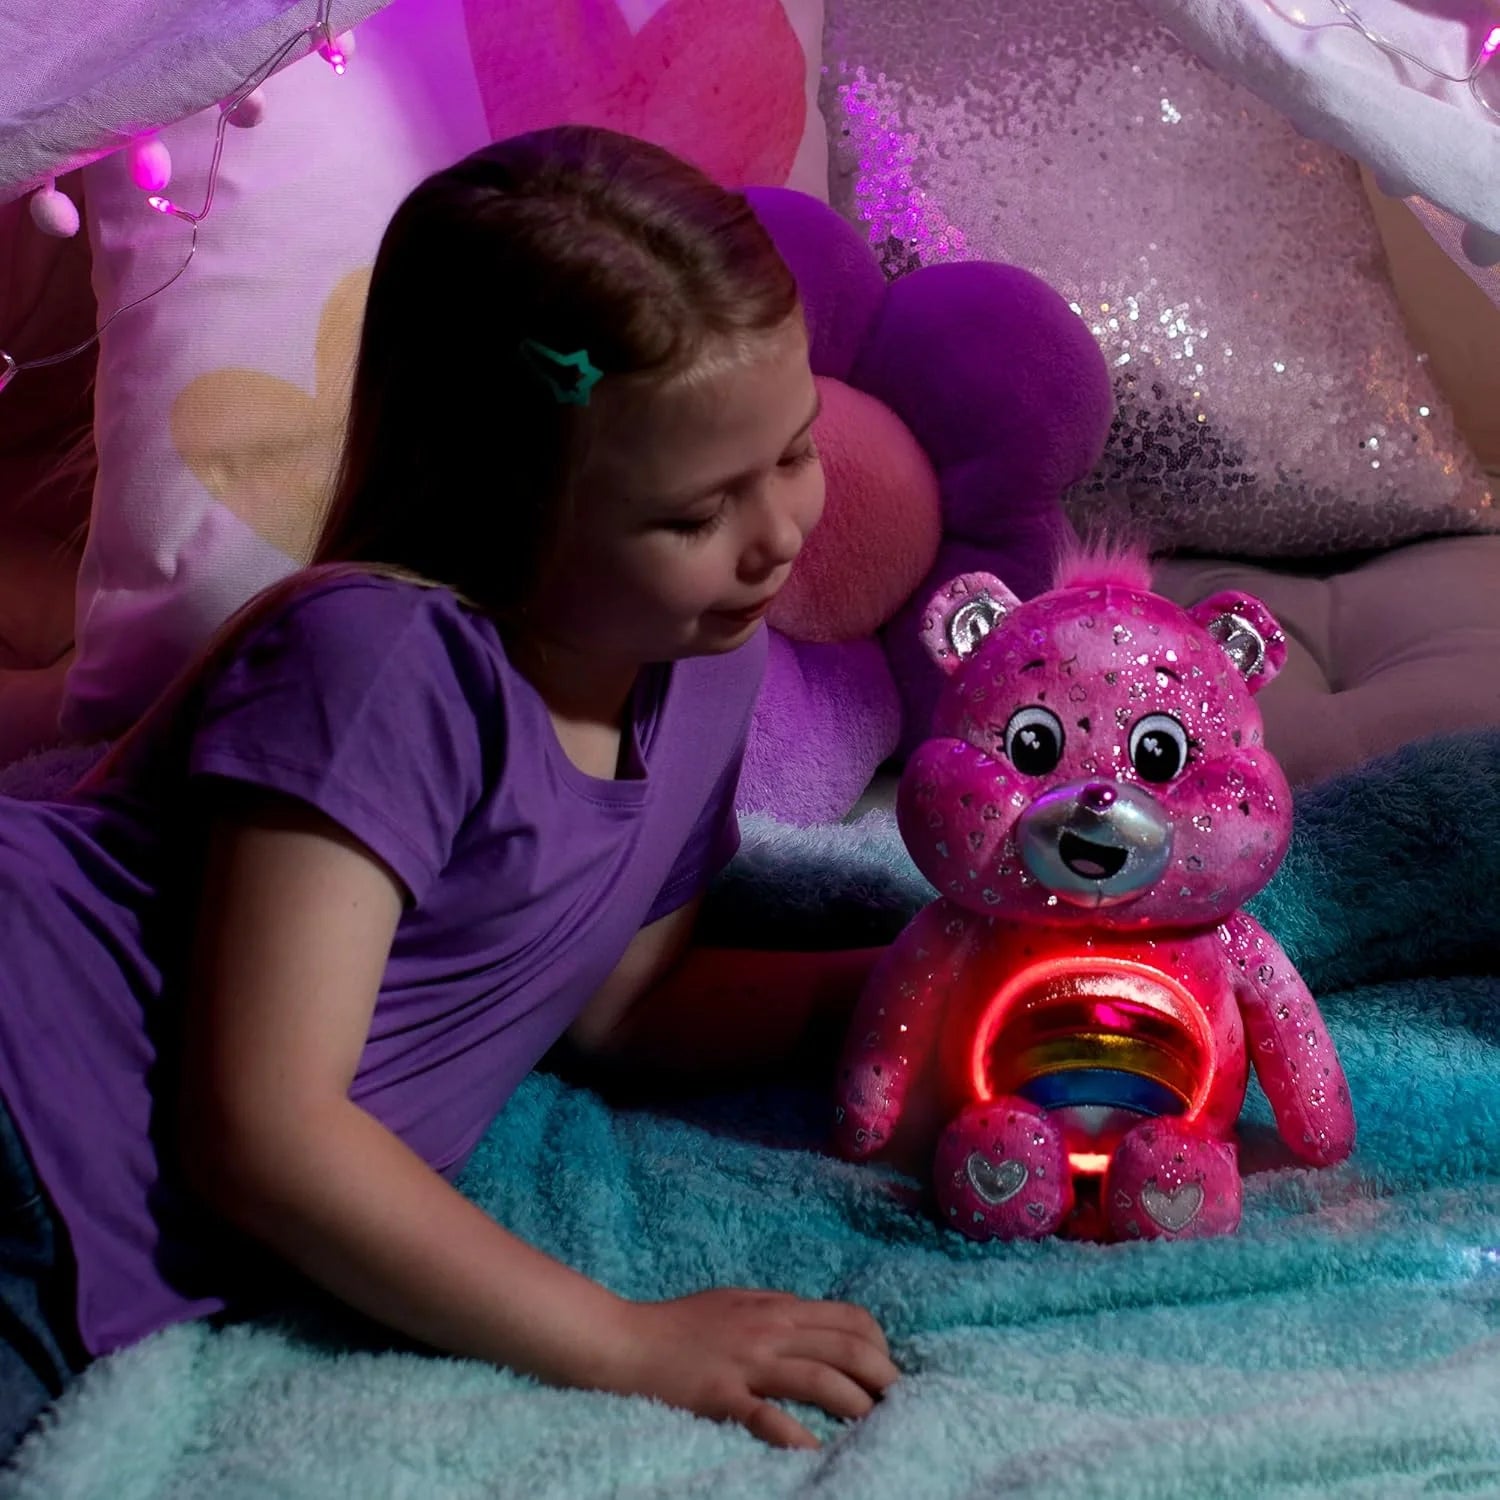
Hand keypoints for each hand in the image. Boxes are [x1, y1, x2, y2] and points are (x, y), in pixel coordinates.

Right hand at [606, 1289, 899, 1448]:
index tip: (887, 1372)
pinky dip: (795, 1435)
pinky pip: (767, 1416)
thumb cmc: (678, 1324)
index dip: (879, 1345)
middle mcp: (769, 1331)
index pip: (848, 1318)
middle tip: (900, 1404)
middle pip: (845, 1347)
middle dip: (882, 1377)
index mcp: (776, 1309)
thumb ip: (775, 1311)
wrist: (624, 1341)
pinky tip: (815, 1452)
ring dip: (855, 1404)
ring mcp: (746, 1363)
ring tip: (875, 1426)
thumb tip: (814, 1321)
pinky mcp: (722, 1396)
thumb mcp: (735, 1302)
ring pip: (818, 1378)